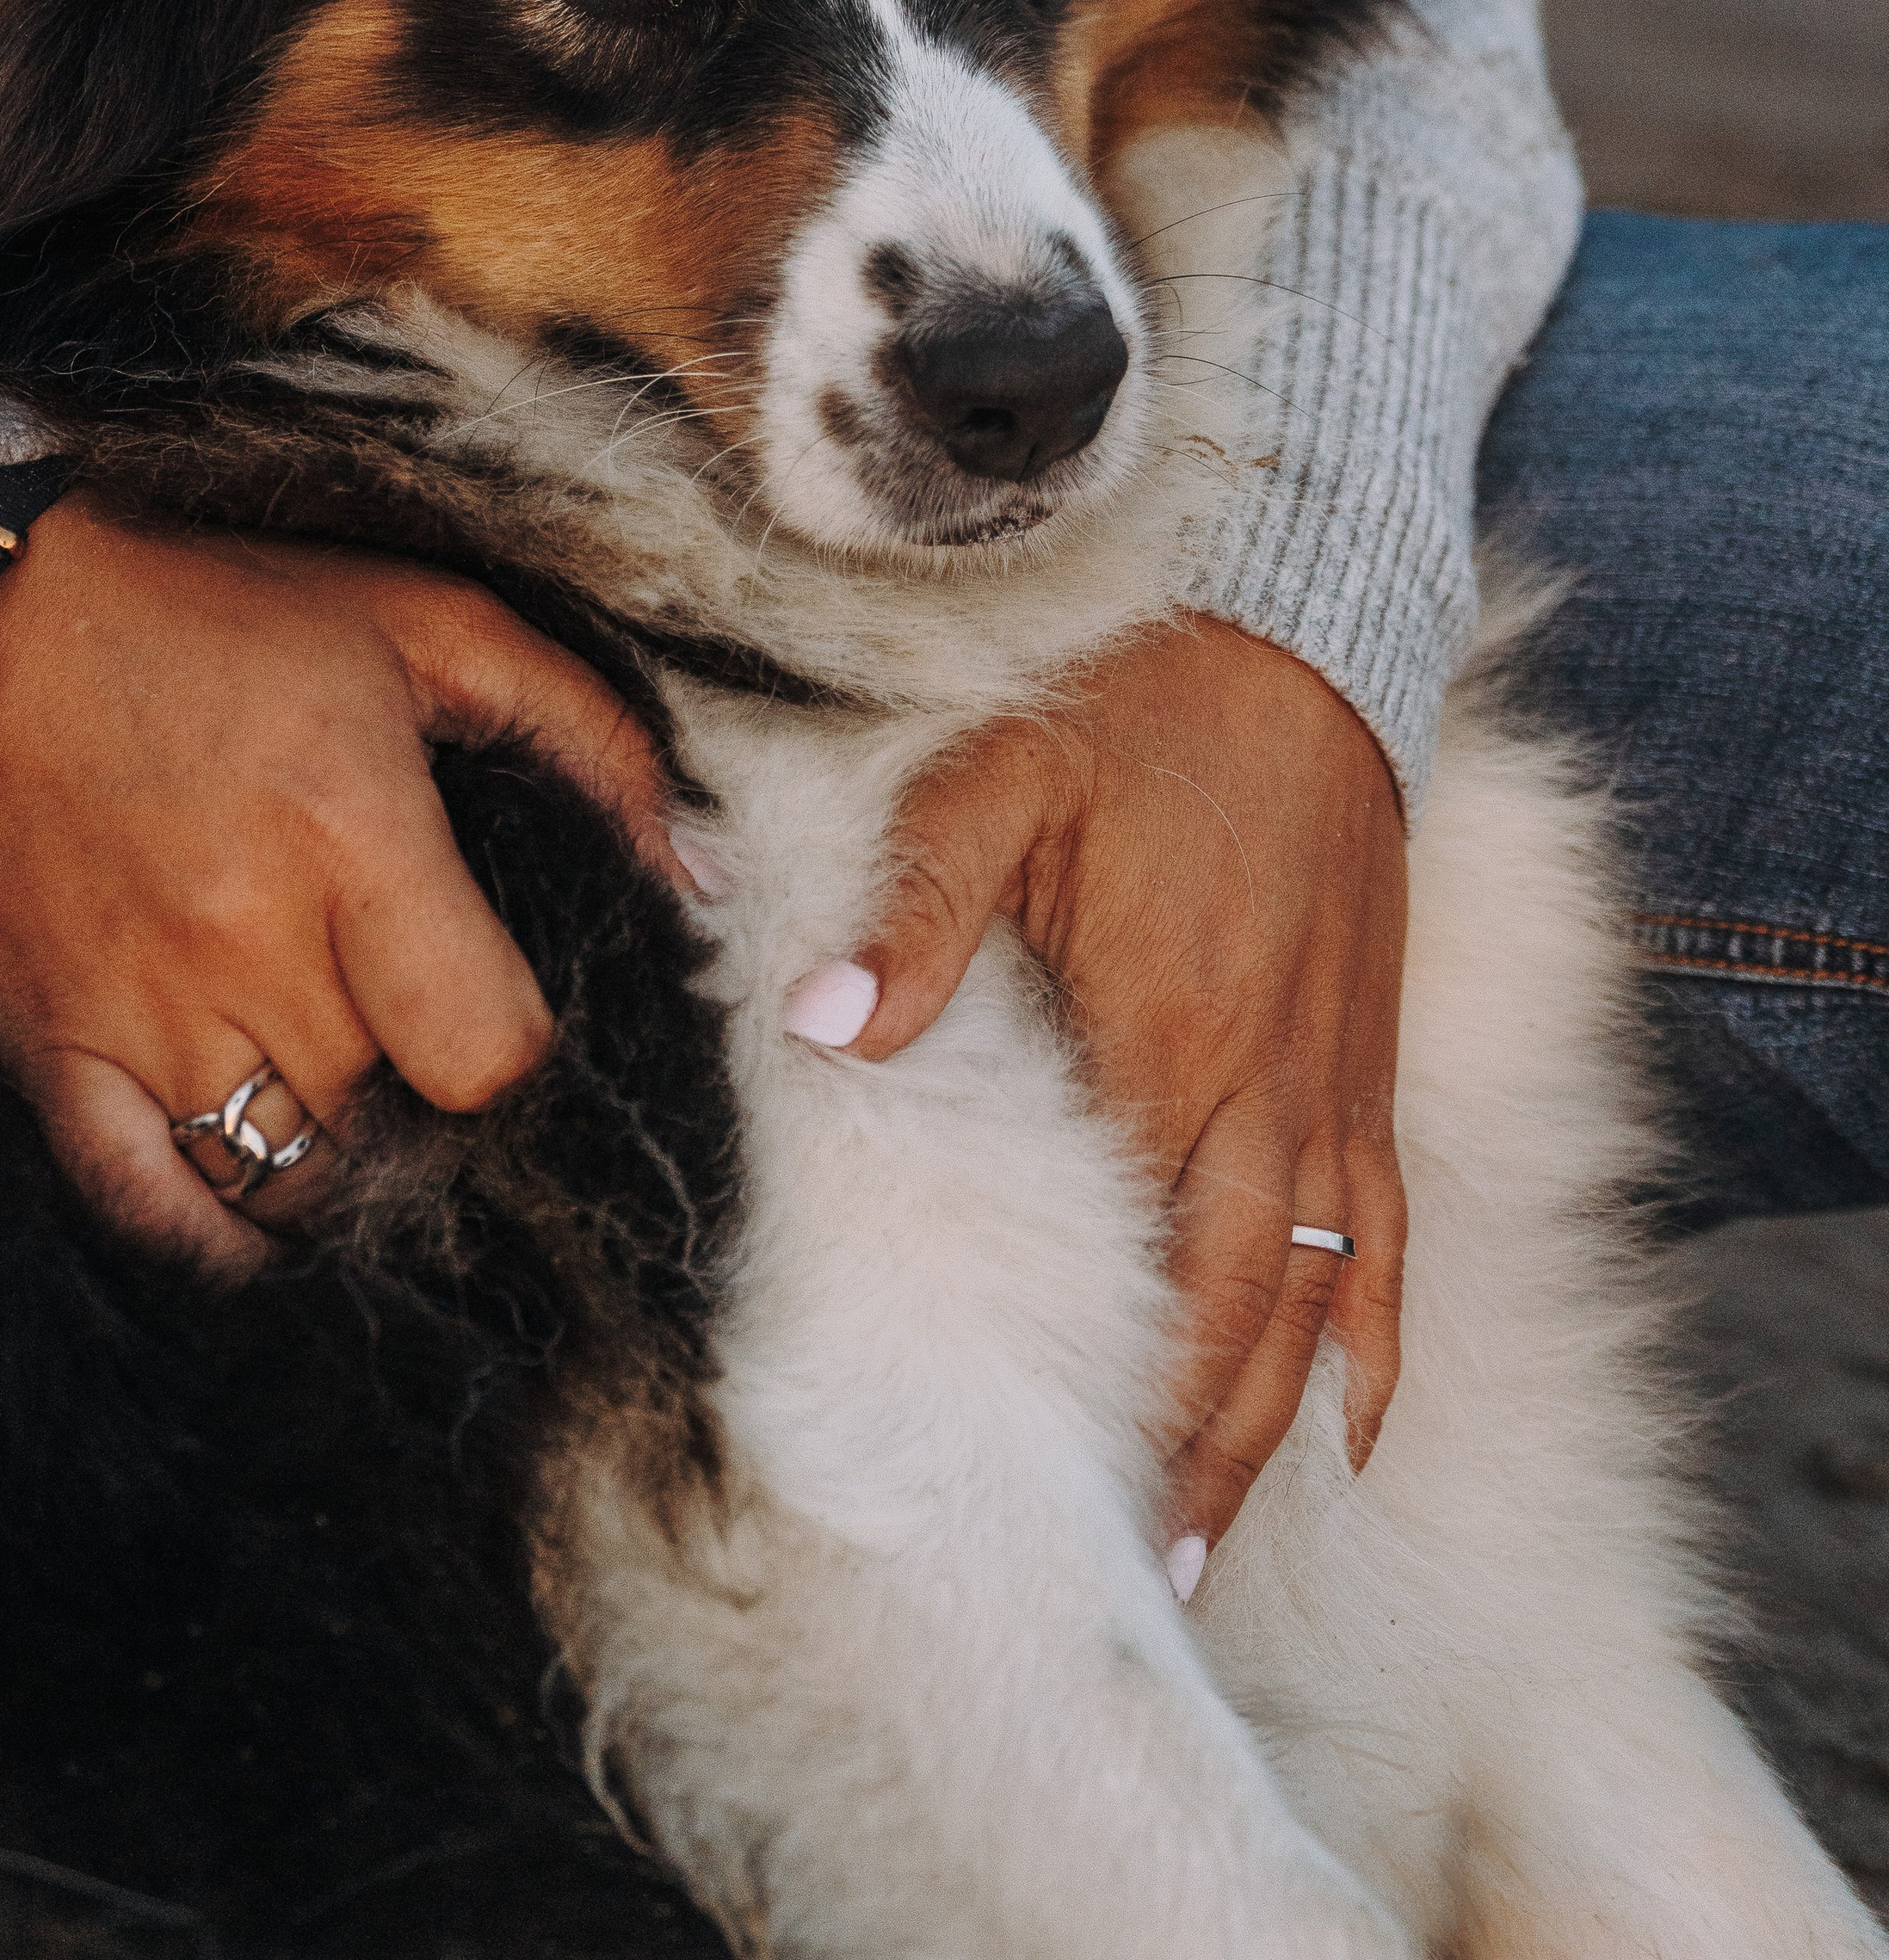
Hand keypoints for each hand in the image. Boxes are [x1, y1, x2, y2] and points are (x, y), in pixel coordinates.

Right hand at [0, 501, 673, 1272]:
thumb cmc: (218, 613)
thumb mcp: (429, 622)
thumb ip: (586, 737)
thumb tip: (701, 875)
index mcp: (351, 833)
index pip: (484, 1051)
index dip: (522, 1066)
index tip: (513, 1032)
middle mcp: (245, 940)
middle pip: (390, 1126)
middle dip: (434, 1116)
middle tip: (440, 1079)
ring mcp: (136, 1007)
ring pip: (279, 1180)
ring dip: (338, 1174)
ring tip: (363, 1129)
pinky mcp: (44, 1046)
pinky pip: (139, 1205)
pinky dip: (207, 1238)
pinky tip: (256, 1223)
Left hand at [818, 620, 1406, 1554]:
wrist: (1301, 633)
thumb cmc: (1139, 706)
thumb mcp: (1002, 780)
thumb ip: (916, 914)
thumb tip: (817, 1031)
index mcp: (1171, 1034)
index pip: (1139, 1256)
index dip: (1111, 1381)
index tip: (1060, 1485)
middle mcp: (1269, 1084)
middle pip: (1240, 1313)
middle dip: (1195, 1449)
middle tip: (1149, 1572)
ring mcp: (1334, 1078)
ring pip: (1316, 1296)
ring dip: (1272, 1424)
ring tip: (1220, 1537)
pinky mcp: (1370, 1053)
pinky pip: (1388, 1228)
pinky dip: (1379, 1333)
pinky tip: (1362, 1420)